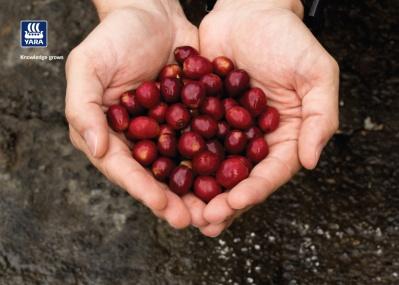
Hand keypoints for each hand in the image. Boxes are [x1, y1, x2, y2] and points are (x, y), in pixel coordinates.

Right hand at [65, 0, 198, 228]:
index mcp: (109, 132)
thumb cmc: (113, 36)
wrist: (151, 13)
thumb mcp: (87, 66)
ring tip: (216, 209)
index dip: (143, 189)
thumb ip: (83, 107)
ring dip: (198, 188)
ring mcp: (166, 129)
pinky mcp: (190, 117)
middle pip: (155, 175)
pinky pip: (202, 140)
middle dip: (174, 199)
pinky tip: (233, 173)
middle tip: (195, 220)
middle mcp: (138, 137)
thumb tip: (94, 148)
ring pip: (182, 165)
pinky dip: (217, 157)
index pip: (124, 168)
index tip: (163, 207)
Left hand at [193, 0, 338, 235]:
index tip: (235, 203)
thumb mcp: (317, 73)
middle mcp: (253, 140)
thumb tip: (310, 161)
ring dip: (197, 191)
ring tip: (182, 211)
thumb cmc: (289, 39)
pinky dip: (178, 157)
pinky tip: (163, 173)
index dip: (254, 190)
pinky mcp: (202, 116)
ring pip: (211, 167)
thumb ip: (320, 117)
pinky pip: (190, 140)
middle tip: (203, 220)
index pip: (271, 171)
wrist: (250, 11)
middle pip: (239, 178)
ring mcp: (226, 130)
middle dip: (222, 201)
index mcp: (283, 136)